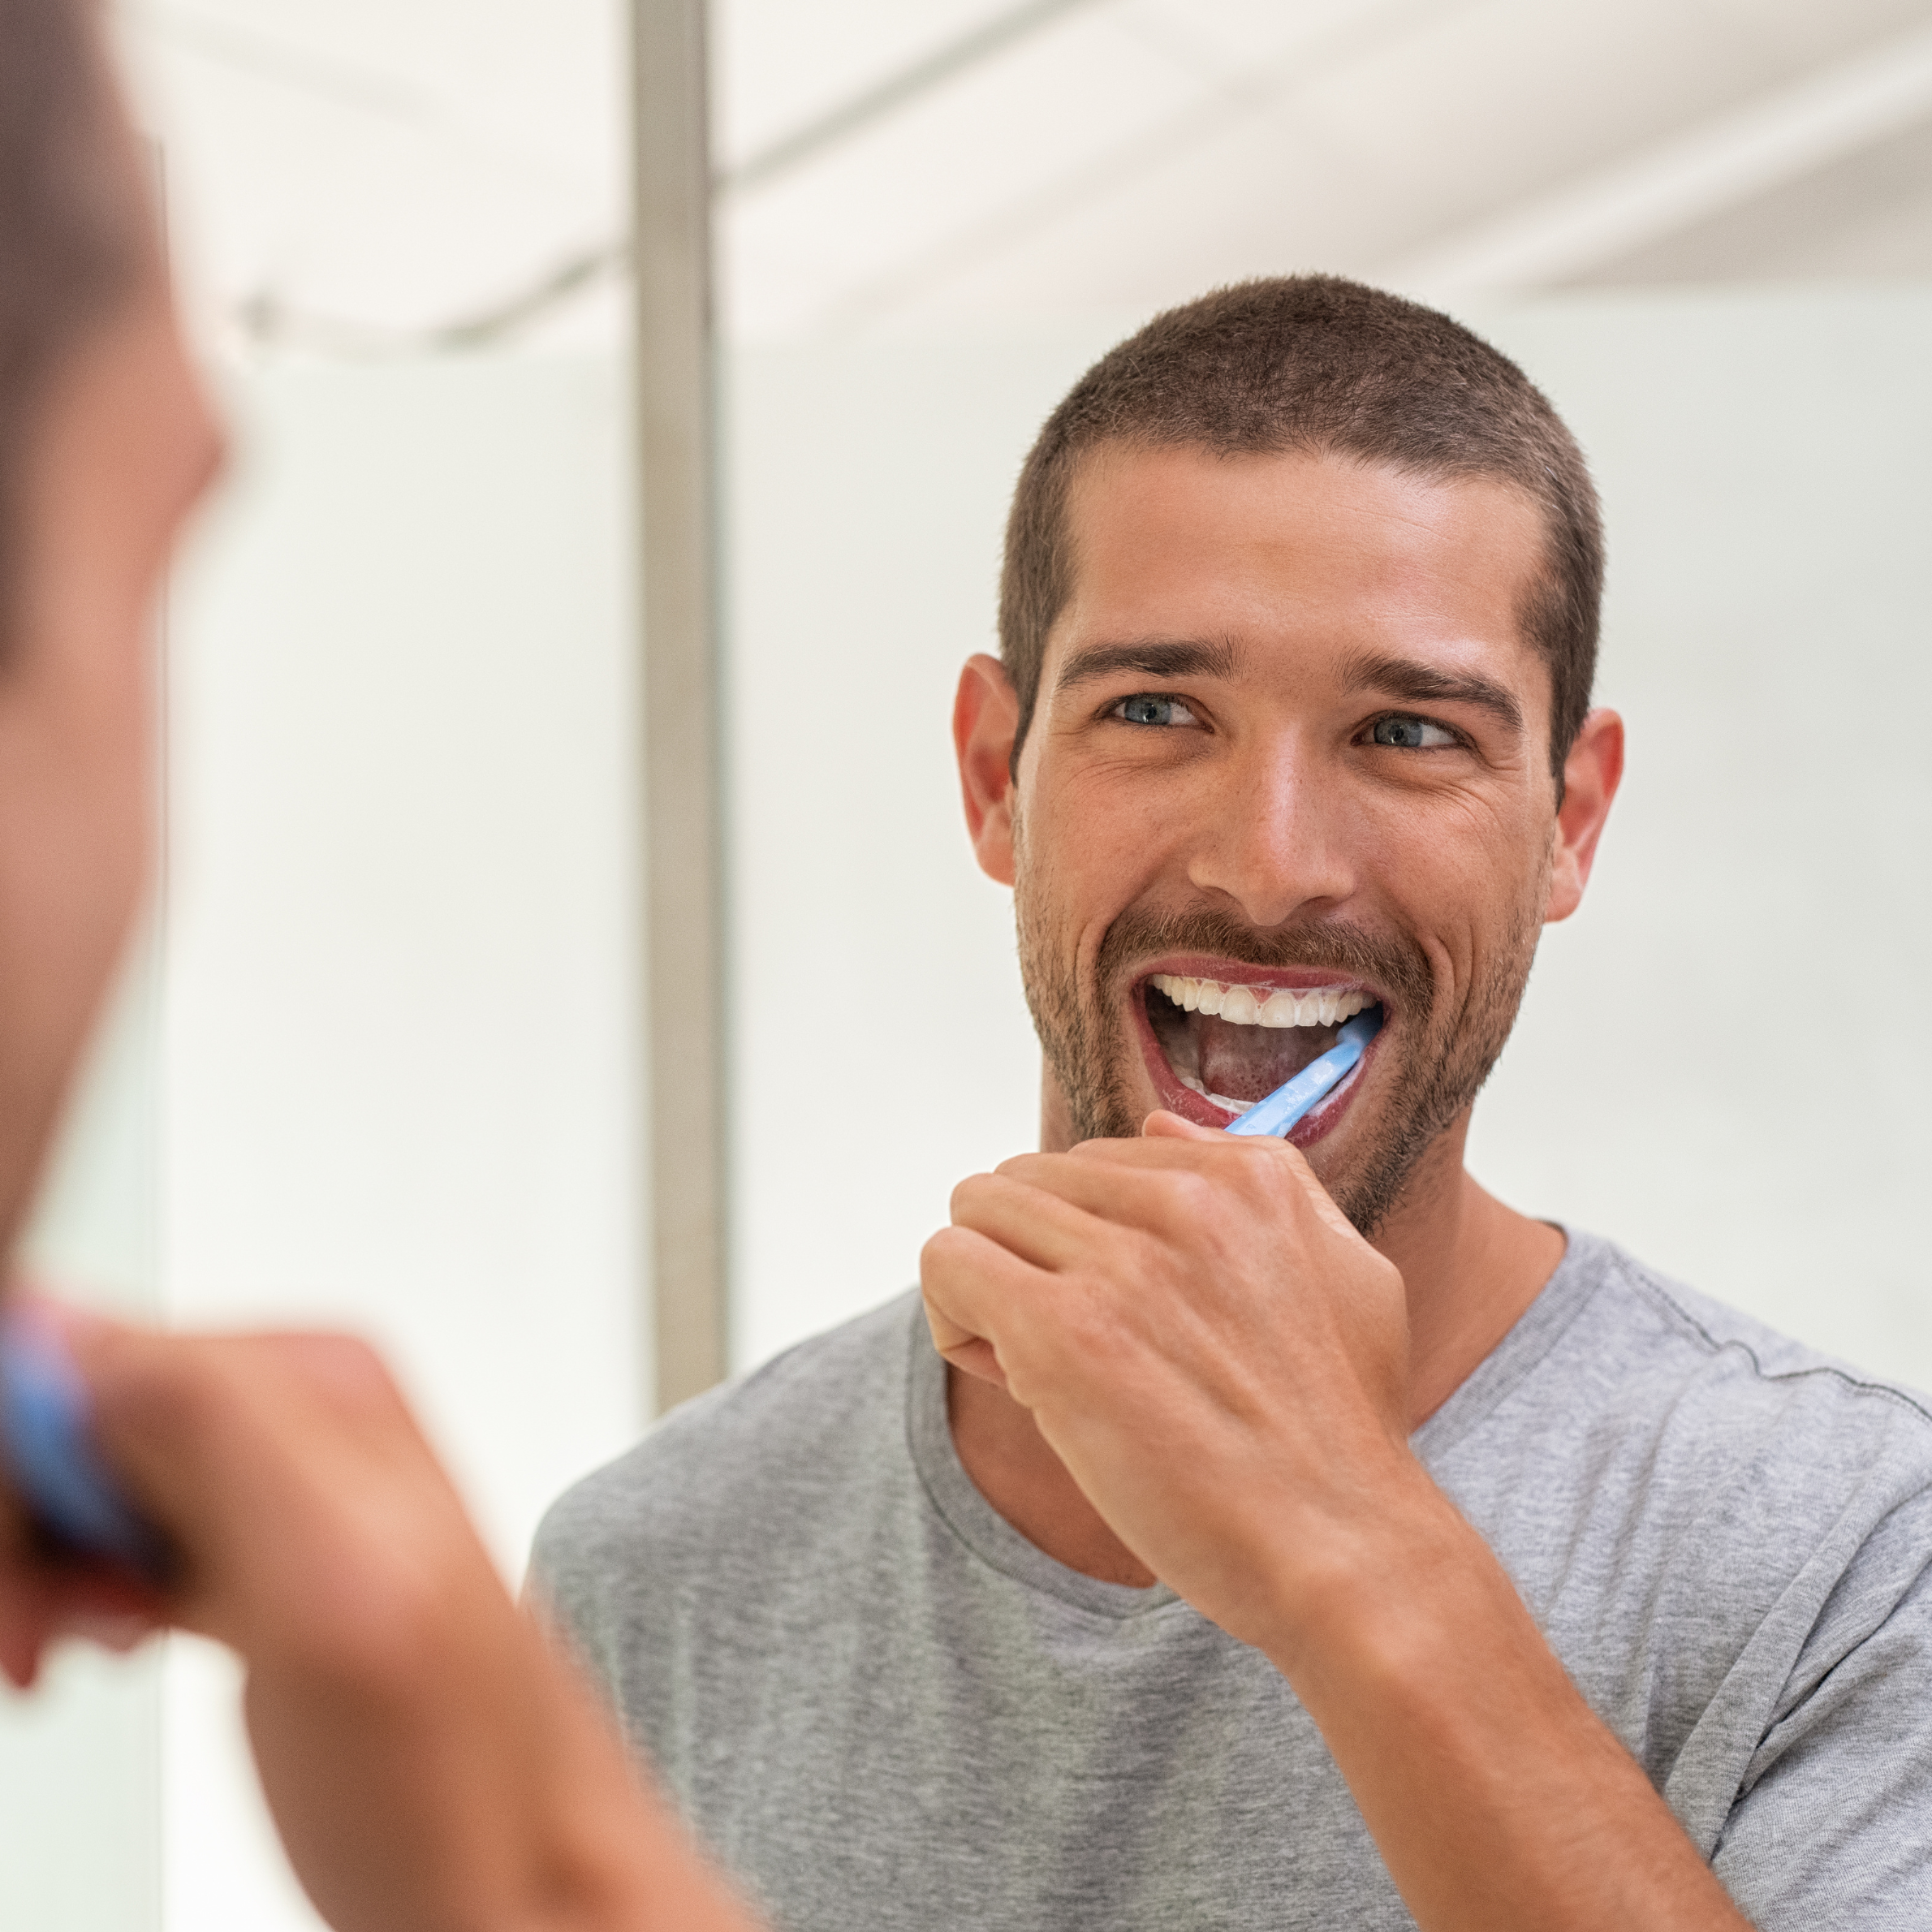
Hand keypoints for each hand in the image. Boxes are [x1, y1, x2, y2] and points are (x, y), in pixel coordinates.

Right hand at [0, 1307, 761, 1931]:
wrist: (523, 1876)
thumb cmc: (458, 1775)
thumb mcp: (330, 1585)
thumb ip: (213, 1431)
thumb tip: (65, 1326)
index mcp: (313, 1379)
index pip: (76, 1354)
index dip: (24, 1481)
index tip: (31, 1591)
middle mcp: (301, 1413)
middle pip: (72, 1413)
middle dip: (31, 1532)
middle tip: (45, 1639)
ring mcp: (280, 1486)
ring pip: (81, 1478)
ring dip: (45, 1571)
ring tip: (83, 1648)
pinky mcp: (258, 1555)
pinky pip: (116, 1530)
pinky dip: (82, 1594)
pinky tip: (114, 1641)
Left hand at [920, 1110, 1425, 1654]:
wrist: (1345, 1549)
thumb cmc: (1339, 1433)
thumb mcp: (1344, 1271)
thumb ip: (1261, 1182)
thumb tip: (1156, 1124)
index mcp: (1247, 1177)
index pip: (1096, 1160)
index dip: (1087, 1242)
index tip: (1122, 1318)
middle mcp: (1185, 1200)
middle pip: (1025, 1179)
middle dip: (1029, 1259)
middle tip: (1074, 1351)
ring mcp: (1123, 1262)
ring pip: (976, 1211)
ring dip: (988, 1288)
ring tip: (1040, 1366)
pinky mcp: (1064, 1331)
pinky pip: (948, 1264)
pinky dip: (954, 1320)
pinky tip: (1011, 1379)